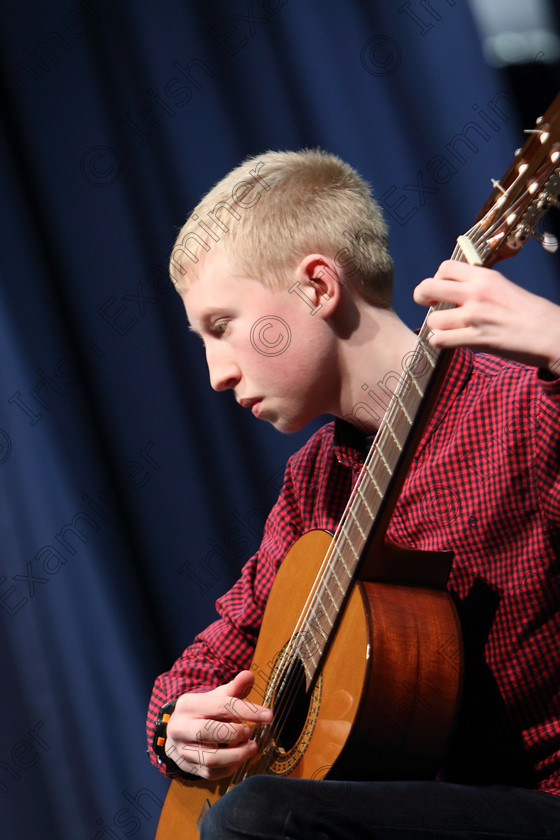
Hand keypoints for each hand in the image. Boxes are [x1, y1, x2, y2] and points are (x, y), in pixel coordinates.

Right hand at [165, 670, 272, 779]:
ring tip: (251, 747)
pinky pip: (212, 773)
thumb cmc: (203, 712)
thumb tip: (250, 676)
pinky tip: (240, 758)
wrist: (178, 731)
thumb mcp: (215, 696)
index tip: (269, 716)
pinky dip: (230, 767)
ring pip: (210, 758)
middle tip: (249, 731)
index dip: (248, 711)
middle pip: (209, 732)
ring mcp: (183, 750)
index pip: (221, 705)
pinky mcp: (188, 768)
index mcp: (189, 705)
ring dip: (237, 754)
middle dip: (235, 733)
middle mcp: (181, 728)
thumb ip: (234, 688)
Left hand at [413, 261, 559, 372]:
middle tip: (428, 304)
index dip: (437, 278)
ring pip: (433, 319)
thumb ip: (479, 287)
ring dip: (436, 326)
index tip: (441, 289)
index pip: (445, 267)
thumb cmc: (531, 313)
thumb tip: (456, 290)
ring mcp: (475, 316)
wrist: (552, 335)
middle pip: (428, 287)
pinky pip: (440, 340)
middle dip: (421, 296)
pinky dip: (441, 342)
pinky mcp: (476, 339)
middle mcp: (477, 293)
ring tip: (449, 329)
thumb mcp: (504, 288)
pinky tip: (451, 341)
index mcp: (485, 277)